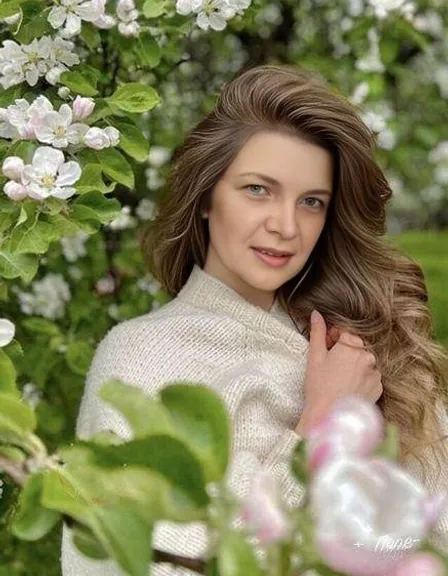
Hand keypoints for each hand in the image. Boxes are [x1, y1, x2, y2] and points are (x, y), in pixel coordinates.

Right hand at [296, 310, 382, 435]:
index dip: (333, 338)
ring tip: (339, 379)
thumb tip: (316, 313)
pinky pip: (370, 376)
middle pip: (356, 346)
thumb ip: (318, 332)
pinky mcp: (379, 387)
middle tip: (330, 365)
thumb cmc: (319, 387)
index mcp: (352, 345)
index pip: (345, 331)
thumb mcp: (315, 357)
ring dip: (354, 365)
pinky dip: (361, 378)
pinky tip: (348, 387)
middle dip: (344, 351)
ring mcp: (376, 372)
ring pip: (364, 361)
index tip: (326, 348)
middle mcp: (368, 356)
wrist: (329, 417)